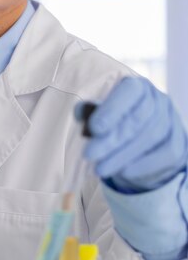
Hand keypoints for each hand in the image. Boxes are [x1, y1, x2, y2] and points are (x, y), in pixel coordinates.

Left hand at [79, 77, 187, 191]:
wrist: (143, 148)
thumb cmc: (116, 125)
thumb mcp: (100, 116)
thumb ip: (90, 112)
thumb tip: (80, 112)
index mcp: (138, 86)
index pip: (130, 91)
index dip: (112, 109)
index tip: (93, 128)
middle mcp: (158, 99)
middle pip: (139, 118)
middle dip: (112, 139)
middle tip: (89, 154)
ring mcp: (171, 120)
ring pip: (151, 136)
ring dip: (123, 155)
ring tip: (100, 168)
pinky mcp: (179, 142)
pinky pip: (166, 153)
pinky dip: (144, 164)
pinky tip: (124, 172)